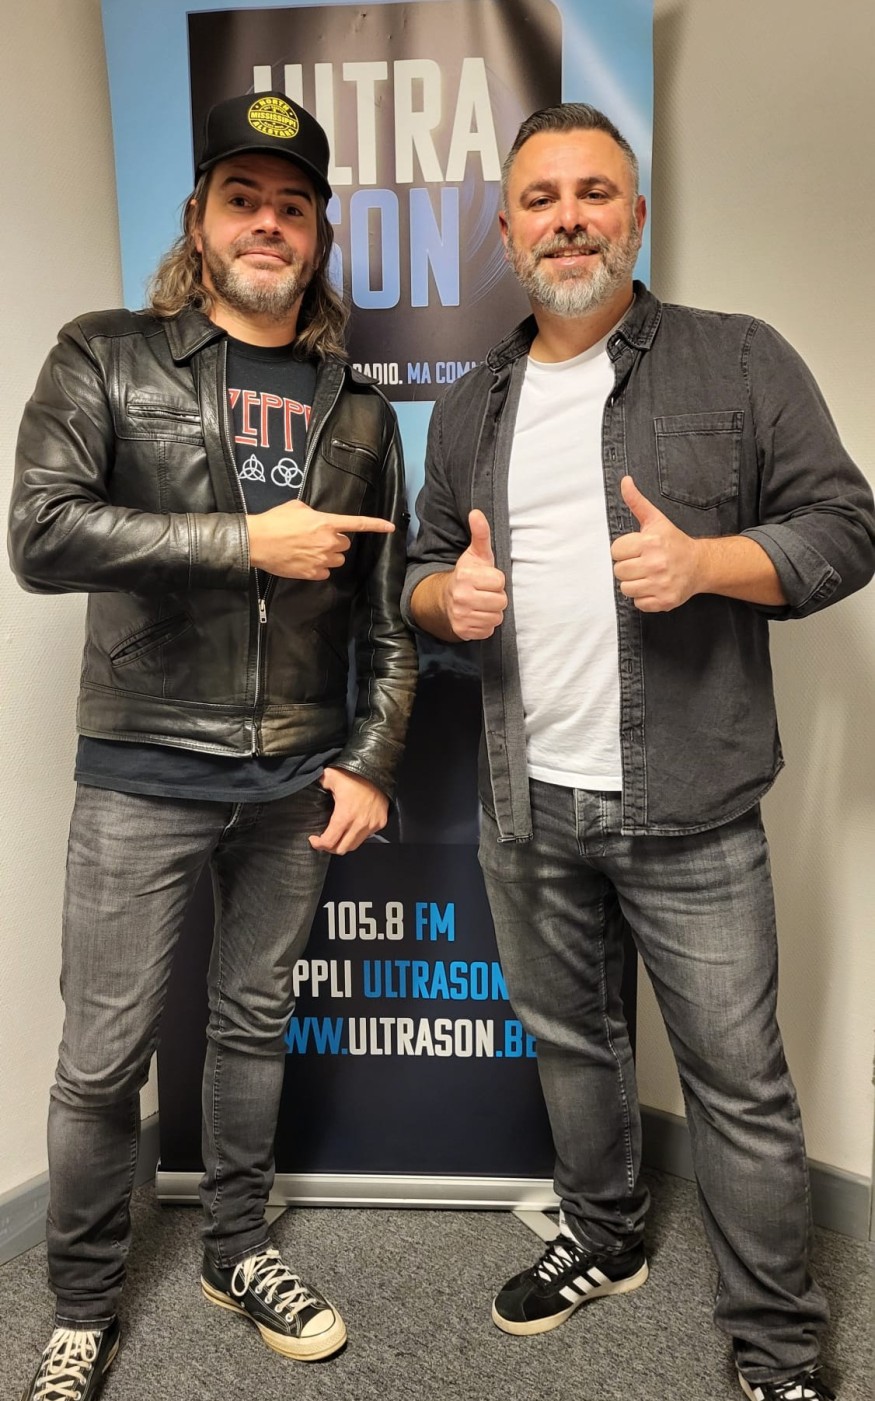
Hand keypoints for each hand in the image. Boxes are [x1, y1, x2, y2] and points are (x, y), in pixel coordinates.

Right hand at [247, 500, 394, 579]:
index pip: (357, 523)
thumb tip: (315, 518)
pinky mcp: (312, 573)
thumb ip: (313, 513)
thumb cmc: (274, 521)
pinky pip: (325, 572)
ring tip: (309, 550)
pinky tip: (304, 561)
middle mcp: (328, 542)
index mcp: (326, 523)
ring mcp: (321, 559)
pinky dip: (318, 568)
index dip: (376, 525)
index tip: (391, 527)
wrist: (257, 542)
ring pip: (337, 560)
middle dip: (335, 542)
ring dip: (328, 556)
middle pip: (345, 544)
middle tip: (316, 538)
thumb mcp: (296, 507)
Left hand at [308, 767, 388, 853]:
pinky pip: (366, 837)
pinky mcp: (380, 823)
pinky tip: (351, 829)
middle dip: (330, 847)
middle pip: (341, 849)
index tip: (313, 839)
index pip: (329, 841)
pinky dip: (356, 837)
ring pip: (354, 845)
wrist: (379, 772)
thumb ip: (319, 783)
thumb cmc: (355, 775)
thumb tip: (310, 783)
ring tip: (337, 836)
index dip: (319, 844)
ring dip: (343, 844)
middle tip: (324, 840)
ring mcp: (371, 825)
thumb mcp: (332, 776)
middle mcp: (359, 824)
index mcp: (345, 815)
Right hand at [444, 510, 507, 638]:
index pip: (500, 581)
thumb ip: (480, 534)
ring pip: (496, 617)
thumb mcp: (476, 554)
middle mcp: (461, 597)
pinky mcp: (462, 631)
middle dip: (496, 597)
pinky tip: (477, 615)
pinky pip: (488, 630)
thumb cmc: (468, 575)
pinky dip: (485, 624)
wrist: (445, 598)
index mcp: (465, 576)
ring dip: (492, 611)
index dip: (496, 580)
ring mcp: (461, 616)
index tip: (486, 579)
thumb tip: (476, 512)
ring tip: (482, 603)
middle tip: (485, 592)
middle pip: (501, 601)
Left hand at [611, 476, 701, 610]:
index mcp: (651, 542)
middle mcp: (656, 564)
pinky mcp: (665, 601)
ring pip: (626, 589)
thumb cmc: (673, 542)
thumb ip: (637, 502)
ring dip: (634, 583)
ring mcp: (661, 584)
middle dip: (628, 567)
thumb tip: (625, 481)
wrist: (699, 565)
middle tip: (642, 563)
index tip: (636, 549)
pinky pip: (638, 603)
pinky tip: (654, 586)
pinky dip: (644, 597)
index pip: (615, 551)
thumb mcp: (656, 520)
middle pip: (619, 571)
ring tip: (647, 575)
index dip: (623, 550)